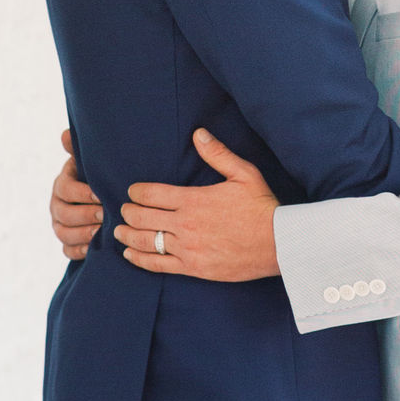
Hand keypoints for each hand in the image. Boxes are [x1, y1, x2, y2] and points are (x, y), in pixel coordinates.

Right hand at [52, 129, 103, 260]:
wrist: (102, 199)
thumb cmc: (98, 178)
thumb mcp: (90, 163)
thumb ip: (79, 150)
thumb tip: (65, 135)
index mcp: (62, 185)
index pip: (65, 190)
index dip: (81, 193)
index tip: (100, 194)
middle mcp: (57, 206)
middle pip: (64, 214)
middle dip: (85, 215)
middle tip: (105, 214)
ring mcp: (60, 226)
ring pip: (64, 233)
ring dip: (82, 234)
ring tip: (101, 232)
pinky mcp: (68, 243)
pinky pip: (68, 251)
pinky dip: (80, 251)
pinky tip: (94, 248)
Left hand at [120, 129, 280, 280]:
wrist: (280, 244)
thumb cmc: (262, 207)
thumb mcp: (244, 173)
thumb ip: (218, 154)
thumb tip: (198, 133)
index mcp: (194, 199)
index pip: (151, 194)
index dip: (136, 192)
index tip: (132, 192)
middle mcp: (186, 224)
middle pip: (142, 217)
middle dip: (128, 212)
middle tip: (124, 210)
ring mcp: (188, 248)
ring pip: (145, 241)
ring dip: (127, 235)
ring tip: (119, 231)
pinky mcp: (193, 267)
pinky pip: (158, 264)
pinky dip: (139, 259)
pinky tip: (130, 254)